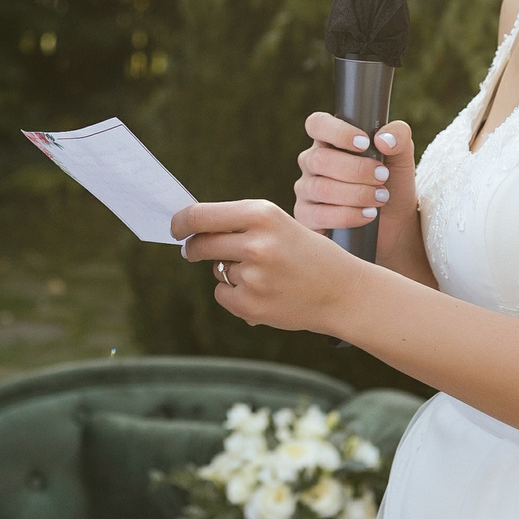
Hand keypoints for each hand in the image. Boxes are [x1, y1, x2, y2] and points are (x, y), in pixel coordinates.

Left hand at [173, 198, 364, 333]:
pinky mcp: (251, 304)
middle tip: (193, 251)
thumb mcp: (278, 225)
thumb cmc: (306, 253)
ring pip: (217, 270)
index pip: (200, 215)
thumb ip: (237, 225)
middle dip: (193, 248)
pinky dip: (235, 294)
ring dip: (229, 272)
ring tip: (266, 275)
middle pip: (200, 243)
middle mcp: (256, 242)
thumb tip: (189, 230)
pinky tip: (264, 292)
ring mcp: (253, 276)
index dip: (180, 222)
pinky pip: (223, 294)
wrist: (343, 291)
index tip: (175, 227)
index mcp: (262, 214)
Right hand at [294, 114, 415, 233]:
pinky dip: (348, 215)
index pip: (317, 124)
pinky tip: (368, 214)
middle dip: (356, 169)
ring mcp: (307, 190)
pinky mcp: (307, 217)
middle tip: (382, 176)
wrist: (395, 223)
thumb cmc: (393, 183)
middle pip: (319, 159)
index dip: (337, 132)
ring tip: (381, 197)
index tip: (365, 143)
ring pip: (320, 188)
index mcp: (330, 140)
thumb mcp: (402, 156)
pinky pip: (319, 215)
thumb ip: (399, 136)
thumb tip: (383, 139)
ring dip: (356, 193)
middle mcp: (312, 162)